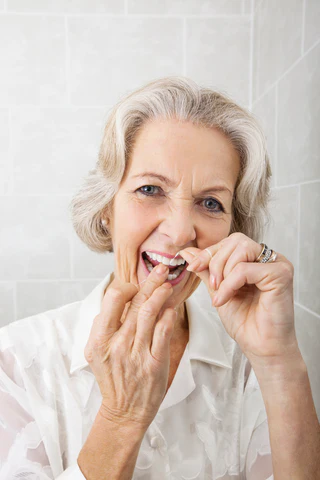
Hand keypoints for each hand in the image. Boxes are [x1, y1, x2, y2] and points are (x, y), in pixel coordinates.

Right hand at [84, 264, 176, 430]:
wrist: (124, 411)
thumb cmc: (112, 378)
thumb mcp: (96, 353)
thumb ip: (103, 326)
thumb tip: (117, 298)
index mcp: (100, 340)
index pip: (113, 299)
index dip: (127, 287)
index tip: (135, 286)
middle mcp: (117, 345)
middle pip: (136, 303)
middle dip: (150, 282)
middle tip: (161, 269)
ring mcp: (137, 354)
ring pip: (150, 314)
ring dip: (161, 295)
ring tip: (167, 285)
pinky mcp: (155, 363)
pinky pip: (164, 332)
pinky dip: (169, 316)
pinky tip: (172, 308)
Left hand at [178, 233, 298, 365]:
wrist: (260, 347)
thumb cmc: (245, 322)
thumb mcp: (218, 290)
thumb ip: (206, 269)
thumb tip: (186, 250)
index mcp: (257, 259)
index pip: (230, 242)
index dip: (209, 253)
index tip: (193, 267)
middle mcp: (270, 258)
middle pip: (236, 240)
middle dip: (216, 261)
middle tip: (212, 285)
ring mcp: (278, 264)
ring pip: (241, 249)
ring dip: (223, 273)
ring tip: (220, 294)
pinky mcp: (281, 275)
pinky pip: (245, 269)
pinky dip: (230, 284)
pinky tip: (225, 300)